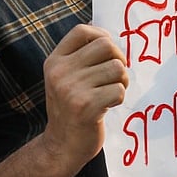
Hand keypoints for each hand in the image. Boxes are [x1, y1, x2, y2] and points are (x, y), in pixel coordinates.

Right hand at [41, 25, 128, 167]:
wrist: (62, 145)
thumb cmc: (72, 107)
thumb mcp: (66, 77)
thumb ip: (81, 56)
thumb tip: (106, 33)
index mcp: (54, 61)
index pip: (82, 30)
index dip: (102, 36)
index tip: (108, 53)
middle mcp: (59, 72)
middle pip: (107, 45)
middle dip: (119, 59)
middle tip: (115, 76)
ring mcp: (71, 89)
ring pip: (117, 68)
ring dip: (122, 81)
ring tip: (110, 93)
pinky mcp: (85, 106)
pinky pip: (119, 89)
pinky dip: (119, 98)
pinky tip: (107, 106)